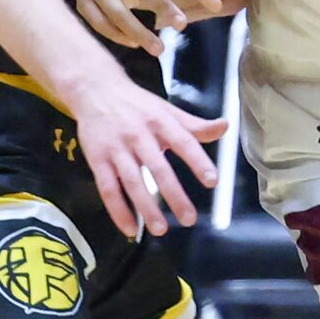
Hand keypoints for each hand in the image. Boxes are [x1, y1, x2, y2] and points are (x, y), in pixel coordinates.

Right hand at [69, 72, 227, 240]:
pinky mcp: (97, 160)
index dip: (197, 161)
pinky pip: (107, 189)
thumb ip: (194, 125)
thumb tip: (225, 127)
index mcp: (160, 121)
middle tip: (189, 218)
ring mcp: (116, 149)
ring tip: (161, 229)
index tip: (212, 181)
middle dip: (174, 194)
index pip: (183, 142)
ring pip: (132, 182)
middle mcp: (138, 135)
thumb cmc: (137, 104)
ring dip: (146, 208)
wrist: (94, 89)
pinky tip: (131, 228)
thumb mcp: (166, 109)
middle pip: (158, 167)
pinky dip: (118, 210)